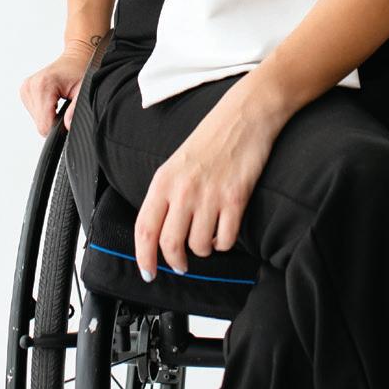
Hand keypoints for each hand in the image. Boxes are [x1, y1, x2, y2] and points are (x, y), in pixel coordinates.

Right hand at [18, 38, 99, 135]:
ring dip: (49, 116)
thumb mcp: (84, 90)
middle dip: (54, 121)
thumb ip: (75, 110)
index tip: (68, 119)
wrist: (75, 58)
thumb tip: (67, 126)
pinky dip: (45, 111)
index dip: (58, 128)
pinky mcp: (24, 91)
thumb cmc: (81, 70)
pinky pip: (34, 112)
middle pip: (40, 123)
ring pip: (36, 120)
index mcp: (43, 86)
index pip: (44, 124)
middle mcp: (30, 86)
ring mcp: (25, 88)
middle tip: (66, 107)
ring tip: (61, 102)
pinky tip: (54, 101)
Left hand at [134, 78, 284, 280]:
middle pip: (170, 244)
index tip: (148, 272)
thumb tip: (160, 232)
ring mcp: (210, 195)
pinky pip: (226, 239)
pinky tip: (225, 232)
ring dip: (204, 250)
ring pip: (200, 246)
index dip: (144, 257)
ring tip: (208, 240)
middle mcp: (183, 190)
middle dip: (176, 262)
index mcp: (163, 181)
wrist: (245, 116)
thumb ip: (166, 195)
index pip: (144, 229)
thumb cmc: (211, 139)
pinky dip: (224, 243)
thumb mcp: (176, 164)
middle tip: (181, 265)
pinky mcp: (236, 198)